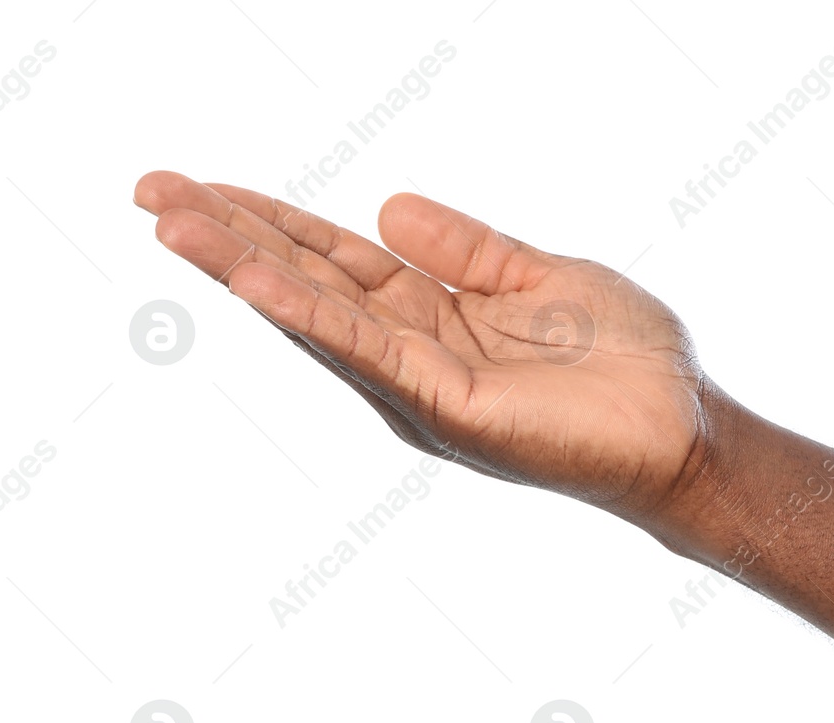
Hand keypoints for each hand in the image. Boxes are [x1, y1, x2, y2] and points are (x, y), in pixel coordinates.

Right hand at [133, 171, 721, 520]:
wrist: (683, 424)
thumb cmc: (625, 359)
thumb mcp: (537, 276)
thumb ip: (464, 248)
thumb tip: (385, 208)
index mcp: (433, 318)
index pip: (336, 260)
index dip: (271, 222)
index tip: (199, 186)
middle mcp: (414, 357)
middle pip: (308, 284)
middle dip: (230, 237)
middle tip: (150, 190)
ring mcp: (424, 387)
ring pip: (320, 317)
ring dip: (246, 269)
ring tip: (173, 222)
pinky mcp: (449, 410)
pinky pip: (369, 353)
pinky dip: (312, 316)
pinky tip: (259, 281)